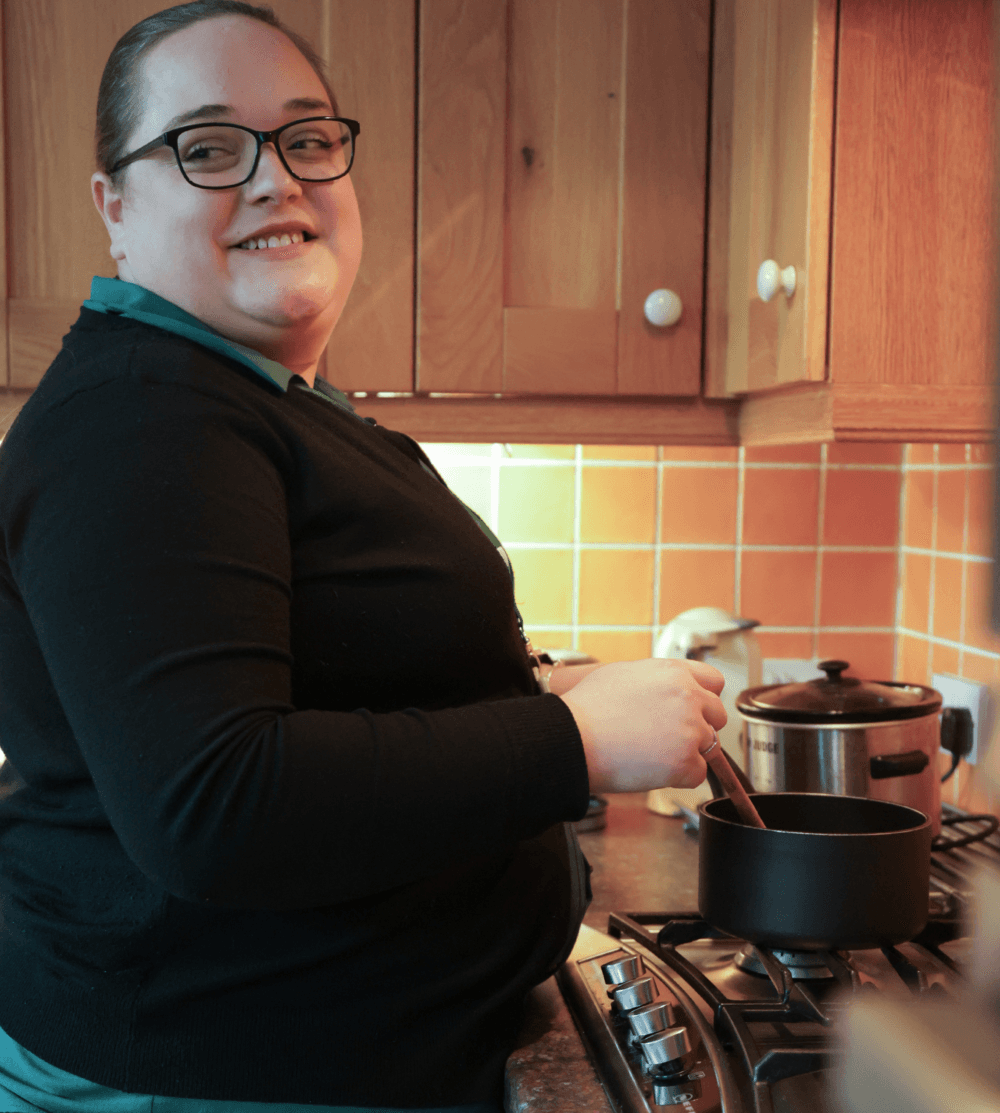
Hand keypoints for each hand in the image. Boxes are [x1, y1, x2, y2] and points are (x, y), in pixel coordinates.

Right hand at [558, 659, 726, 793]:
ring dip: (688, 752)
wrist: (571, 738)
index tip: (694, 708)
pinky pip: (698, 774)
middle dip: (700, 726)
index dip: (704, 697)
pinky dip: (680, 777)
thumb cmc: (585, 708)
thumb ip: (655, 679)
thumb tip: (663, 689)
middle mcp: (688, 696)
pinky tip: (653, 769)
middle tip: (669, 736)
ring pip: (710, 746)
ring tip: (653, 754)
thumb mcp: (622, 674)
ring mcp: (690, 729)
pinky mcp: (686, 761)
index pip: (714, 681)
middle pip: (717, 715)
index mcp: (673, 671)